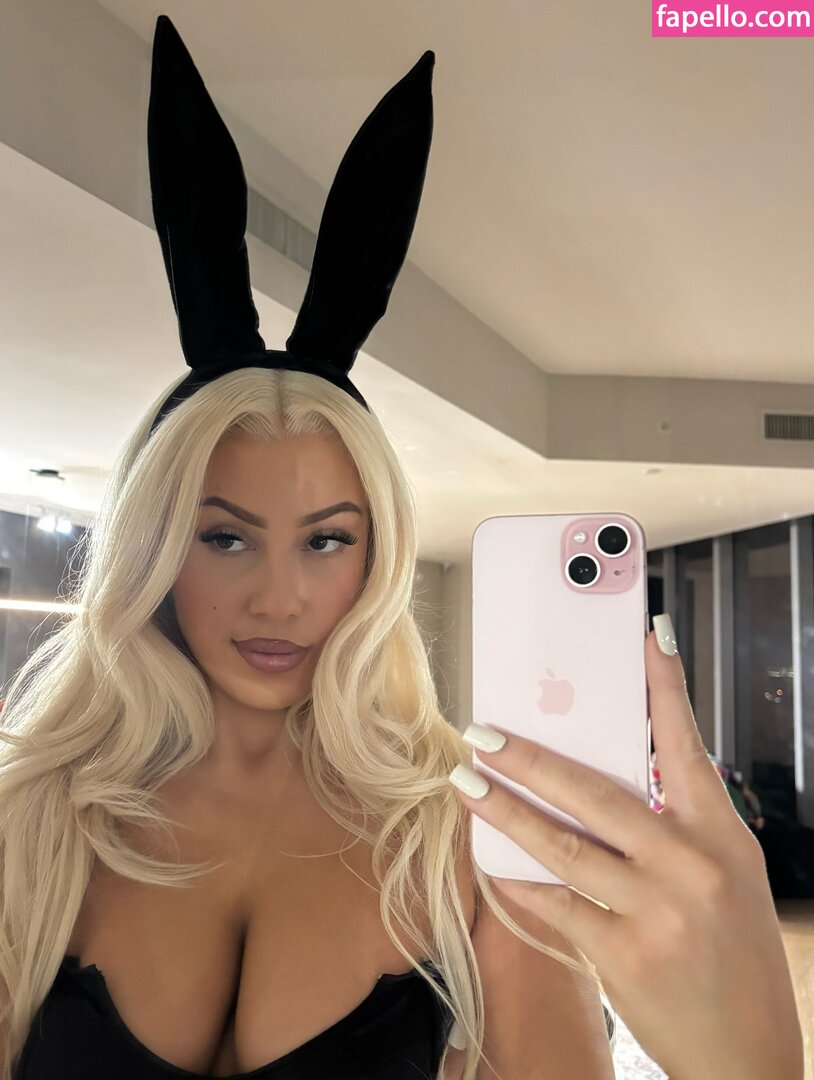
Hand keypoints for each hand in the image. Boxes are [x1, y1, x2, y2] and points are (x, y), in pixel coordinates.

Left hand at [450, 625, 803, 1079]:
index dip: (664, 688)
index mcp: (722, 835)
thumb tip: (603, 781)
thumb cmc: (735, 958)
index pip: (686, 745)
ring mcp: (657, 910)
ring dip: (505, 810)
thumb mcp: (726, 877)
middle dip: (529, 757)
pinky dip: (519, 881)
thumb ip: (674, 827)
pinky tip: (492, 863)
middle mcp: (690, 864)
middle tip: (482, 731)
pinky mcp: (625, 955)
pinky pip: (555, 905)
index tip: (643, 637)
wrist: (750, 1059)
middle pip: (594, 791)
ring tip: (465, 783)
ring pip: (562, 844)